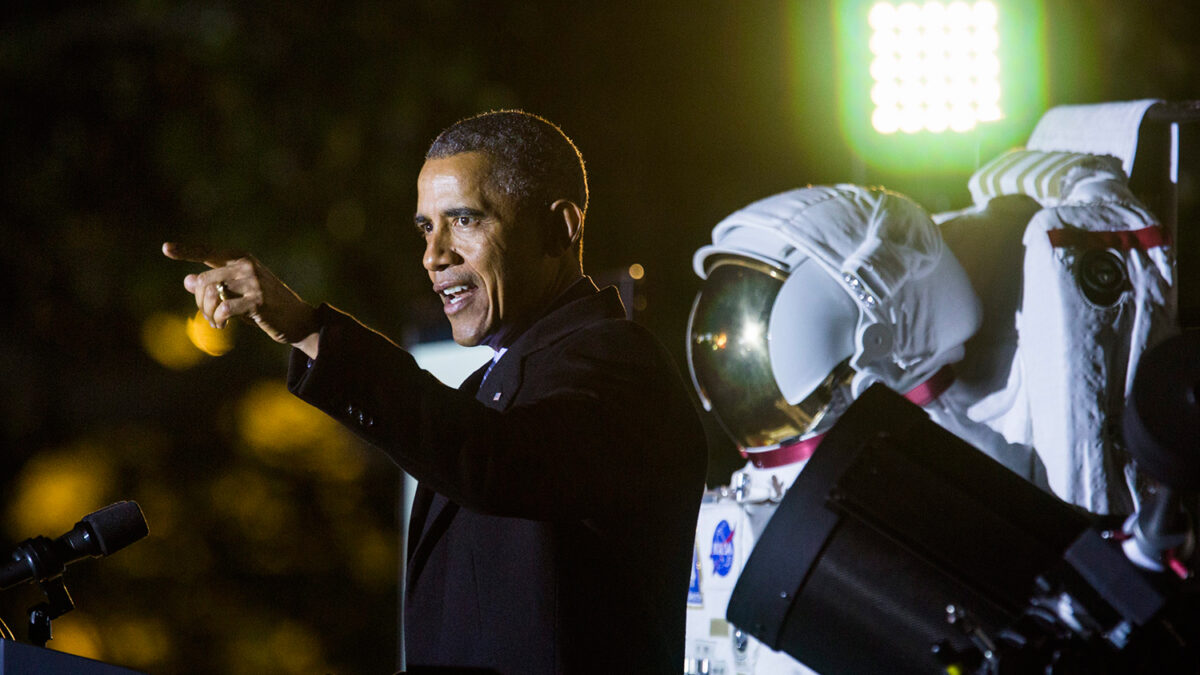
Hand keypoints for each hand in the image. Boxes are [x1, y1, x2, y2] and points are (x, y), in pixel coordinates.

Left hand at [162, 242, 320, 357]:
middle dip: (200, 303)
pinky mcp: (258, 300)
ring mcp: (253, 281)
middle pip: (204, 280)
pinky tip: (223, 325)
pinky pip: (224, 309)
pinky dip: (218, 320)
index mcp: (241, 258)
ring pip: (212, 294)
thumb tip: (187, 280)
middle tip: (208, 317)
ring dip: (208, 313)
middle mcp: (246, 265)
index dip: (186, 251)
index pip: (208, 252)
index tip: (165, 248)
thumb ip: (215, 285)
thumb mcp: (239, 293)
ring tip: (216, 323)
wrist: (297, 319)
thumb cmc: (266, 305)